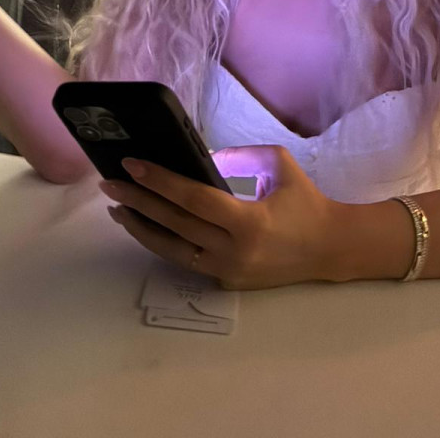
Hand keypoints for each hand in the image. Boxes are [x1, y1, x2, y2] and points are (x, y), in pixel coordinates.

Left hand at [100, 145, 348, 289]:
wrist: (329, 248)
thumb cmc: (305, 202)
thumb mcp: (278, 165)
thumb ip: (239, 156)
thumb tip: (200, 157)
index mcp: (248, 222)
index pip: (193, 200)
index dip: (160, 182)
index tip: (132, 165)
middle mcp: (232, 253)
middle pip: (174, 225)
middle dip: (138, 202)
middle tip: (110, 183)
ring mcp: (226, 273)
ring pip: (171, 251)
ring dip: (141, 228)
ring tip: (117, 209)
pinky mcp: (225, 284)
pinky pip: (185, 261)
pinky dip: (162, 242)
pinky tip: (146, 226)